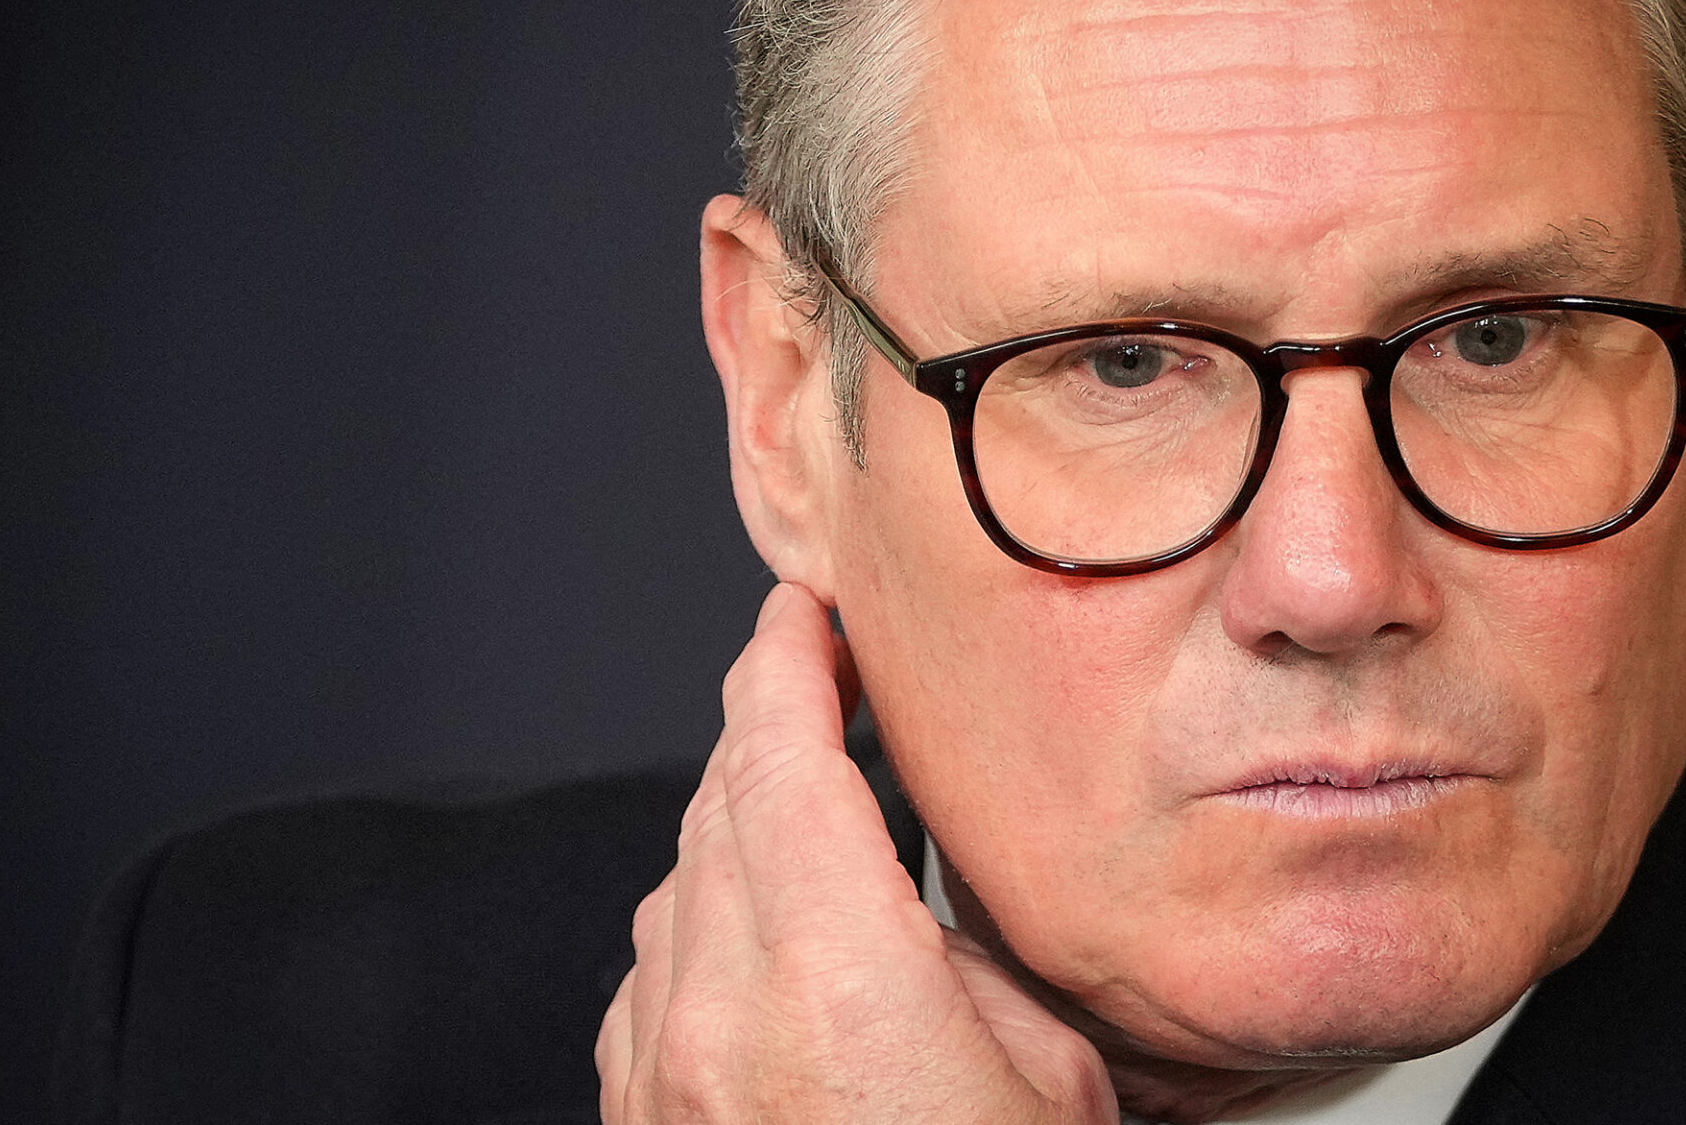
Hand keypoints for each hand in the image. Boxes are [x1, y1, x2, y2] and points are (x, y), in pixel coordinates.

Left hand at [595, 582, 1118, 1123]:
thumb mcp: (1051, 1079)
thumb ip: (967, 957)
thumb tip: (916, 909)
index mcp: (836, 981)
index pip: (782, 758)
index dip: (783, 661)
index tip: (796, 611)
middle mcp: (721, 1016)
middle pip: (720, 807)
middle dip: (768, 726)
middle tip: (817, 683)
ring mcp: (661, 1071)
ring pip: (676, 889)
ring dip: (737, 831)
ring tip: (805, 818)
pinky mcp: (634, 1117)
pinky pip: (651, 979)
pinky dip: (701, 932)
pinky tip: (759, 944)